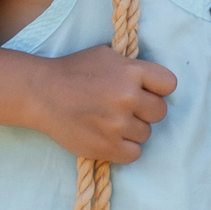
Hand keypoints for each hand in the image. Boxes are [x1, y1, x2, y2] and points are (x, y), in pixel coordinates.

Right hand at [30, 46, 176, 161]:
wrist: (41, 94)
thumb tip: (152, 81)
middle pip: (160, 112)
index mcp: (131, 72)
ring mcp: (117, 124)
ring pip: (146, 134)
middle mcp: (128, 98)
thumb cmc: (73, 71)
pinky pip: (134, 153)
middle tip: (125, 108)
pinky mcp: (106, 147)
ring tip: (111, 122)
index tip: (145, 91)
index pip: (169, 85)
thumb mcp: (106, 56)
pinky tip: (111, 137)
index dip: (158, 89)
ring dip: (132, 130)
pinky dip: (125, 148)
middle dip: (145, 111)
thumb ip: (132, 67)